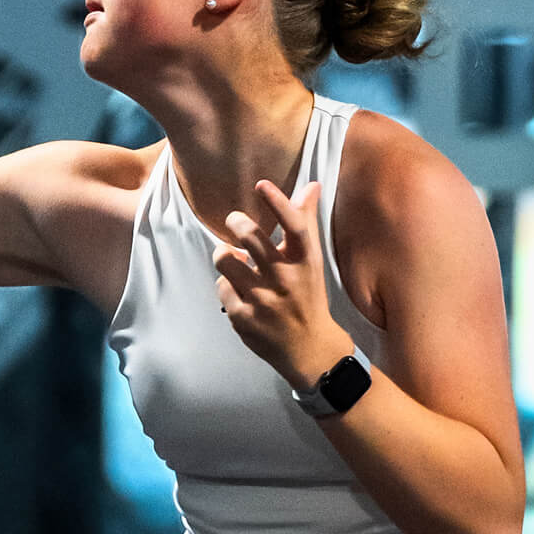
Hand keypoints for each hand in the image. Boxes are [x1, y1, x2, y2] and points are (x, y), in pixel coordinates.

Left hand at [213, 179, 347, 388]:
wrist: (310, 349)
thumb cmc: (308, 295)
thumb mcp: (311, 261)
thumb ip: (306, 221)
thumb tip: (312, 184)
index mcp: (306, 262)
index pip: (295, 227)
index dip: (278, 203)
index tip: (261, 184)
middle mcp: (286, 279)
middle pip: (250, 237)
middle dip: (237, 222)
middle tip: (236, 222)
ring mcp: (264, 301)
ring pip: (225, 260)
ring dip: (225, 255)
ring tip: (234, 259)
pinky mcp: (244, 319)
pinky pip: (221, 287)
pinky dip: (227, 286)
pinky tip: (240, 292)